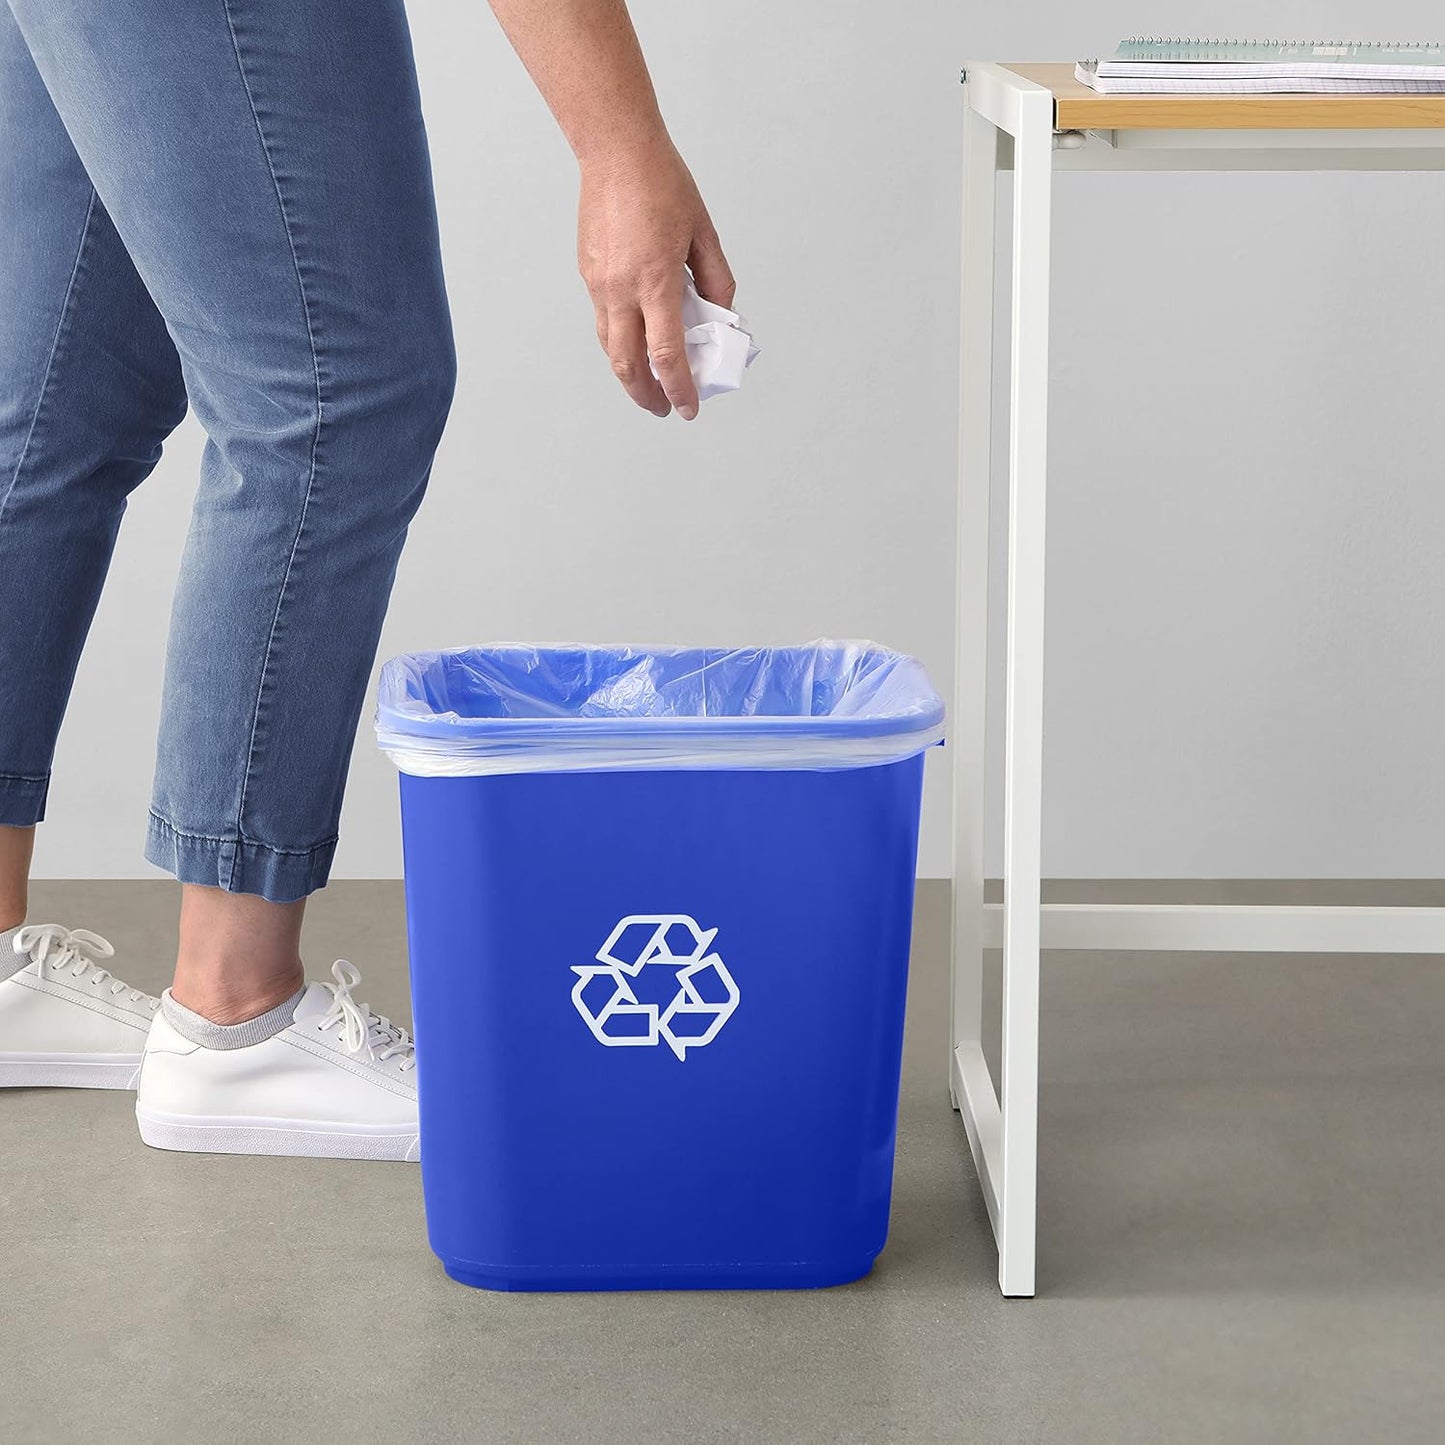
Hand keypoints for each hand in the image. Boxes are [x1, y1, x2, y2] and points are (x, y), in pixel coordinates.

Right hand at [578, 141, 734, 420]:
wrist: (615, 150)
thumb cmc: (662, 183)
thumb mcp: (704, 233)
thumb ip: (717, 280)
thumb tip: (720, 317)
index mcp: (656, 280)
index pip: (667, 355)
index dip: (680, 389)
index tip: (688, 408)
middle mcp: (622, 288)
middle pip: (628, 365)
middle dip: (647, 396)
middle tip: (664, 409)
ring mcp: (600, 283)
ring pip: (611, 348)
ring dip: (629, 375)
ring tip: (649, 386)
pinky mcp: (589, 274)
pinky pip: (604, 321)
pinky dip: (620, 342)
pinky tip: (635, 343)